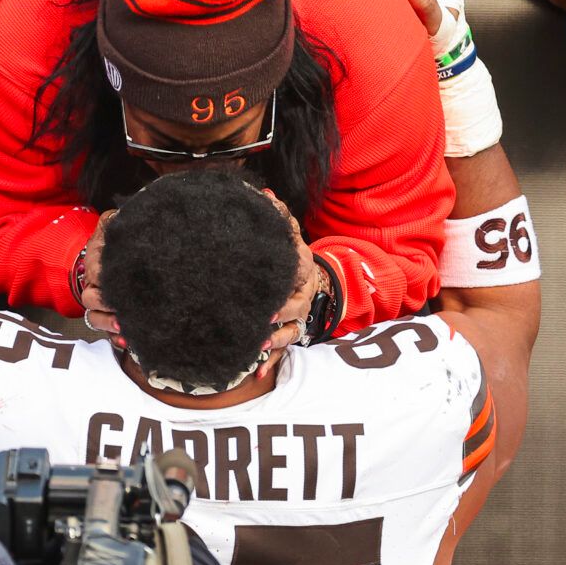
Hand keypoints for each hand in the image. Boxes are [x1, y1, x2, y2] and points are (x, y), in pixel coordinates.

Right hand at [79, 211, 124, 347]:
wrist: (118, 258)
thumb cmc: (117, 242)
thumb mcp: (113, 226)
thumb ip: (113, 221)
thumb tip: (118, 215)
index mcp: (96, 265)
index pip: (94, 272)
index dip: (101, 278)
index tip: (109, 282)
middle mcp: (95, 286)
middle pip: (92, 300)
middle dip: (105, 307)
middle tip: (121, 312)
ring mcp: (102, 304)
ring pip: (97, 319)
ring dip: (109, 325)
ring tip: (124, 328)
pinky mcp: (113, 318)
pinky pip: (110, 334)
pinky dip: (117, 339)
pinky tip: (128, 342)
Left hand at [257, 189, 317, 354]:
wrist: (308, 280)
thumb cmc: (291, 257)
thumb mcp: (288, 236)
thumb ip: (279, 216)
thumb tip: (265, 192)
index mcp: (303, 273)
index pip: (300, 277)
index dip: (288, 285)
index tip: (273, 294)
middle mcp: (302, 298)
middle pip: (296, 308)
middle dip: (281, 314)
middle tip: (265, 318)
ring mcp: (297, 319)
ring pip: (291, 333)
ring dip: (276, 341)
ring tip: (260, 345)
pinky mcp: (287, 335)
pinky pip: (281, 351)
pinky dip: (270, 362)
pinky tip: (257, 372)